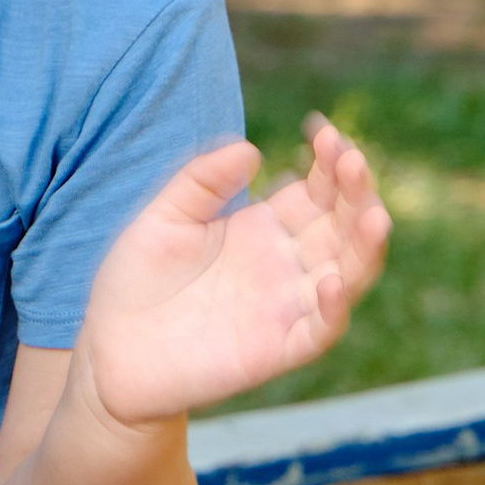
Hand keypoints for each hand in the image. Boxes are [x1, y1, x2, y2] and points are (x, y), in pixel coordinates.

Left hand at [76, 123, 388, 426]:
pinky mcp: (277, 350)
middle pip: (342, 225)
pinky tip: (330, 281)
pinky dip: (333, 309)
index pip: (316, 190)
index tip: (325, 132)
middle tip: (351, 161)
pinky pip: (319, 330)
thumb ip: (201, 181)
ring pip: (347, 273)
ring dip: (365, 246)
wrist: (110, 352)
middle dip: (355, 193)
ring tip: (374, 214)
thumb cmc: (134, 281)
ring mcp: (285, 307)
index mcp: (264, 228)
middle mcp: (285, 264)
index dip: (330, 162)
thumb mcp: (163, 218)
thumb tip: (251, 150)